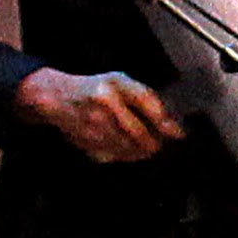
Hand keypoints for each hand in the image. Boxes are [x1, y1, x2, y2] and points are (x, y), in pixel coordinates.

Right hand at [17, 66, 183, 164]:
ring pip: (133, 149)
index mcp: (114, 85)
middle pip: (142, 134)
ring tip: (145, 143)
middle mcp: (103, 106)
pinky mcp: (89, 145)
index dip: (168, 123)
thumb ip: (147, 99)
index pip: (149, 107)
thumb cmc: (95, 89)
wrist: (57, 98)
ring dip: (144, 149)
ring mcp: (94, 128)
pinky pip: (119, 156)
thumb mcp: (120, 81)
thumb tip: (173, 126)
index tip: (179, 132)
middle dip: (157, 141)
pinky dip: (129, 155)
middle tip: (162, 140)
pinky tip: (128, 146)